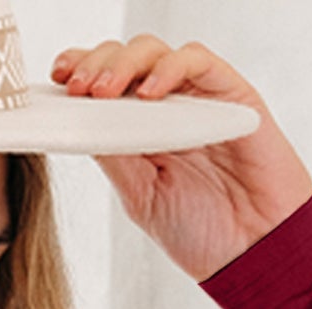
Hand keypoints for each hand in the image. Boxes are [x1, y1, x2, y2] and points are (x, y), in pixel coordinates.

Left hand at [52, 35, 311, 280]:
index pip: (105, 85)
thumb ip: (114, 156)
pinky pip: (197, 62)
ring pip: (155, 52)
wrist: (255, 253)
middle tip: (77, 87)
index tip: (56, 80)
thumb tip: (77, 122)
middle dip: (95, 65)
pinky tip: (150, 92)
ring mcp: (198, 97)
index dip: (80, 72)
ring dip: (124, 64)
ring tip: (105, 91)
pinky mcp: (231, 93)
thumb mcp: (141, 197)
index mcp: (141, 130)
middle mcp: (167, 106)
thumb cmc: (201, 232)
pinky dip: (170, 69)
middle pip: (124, 60)